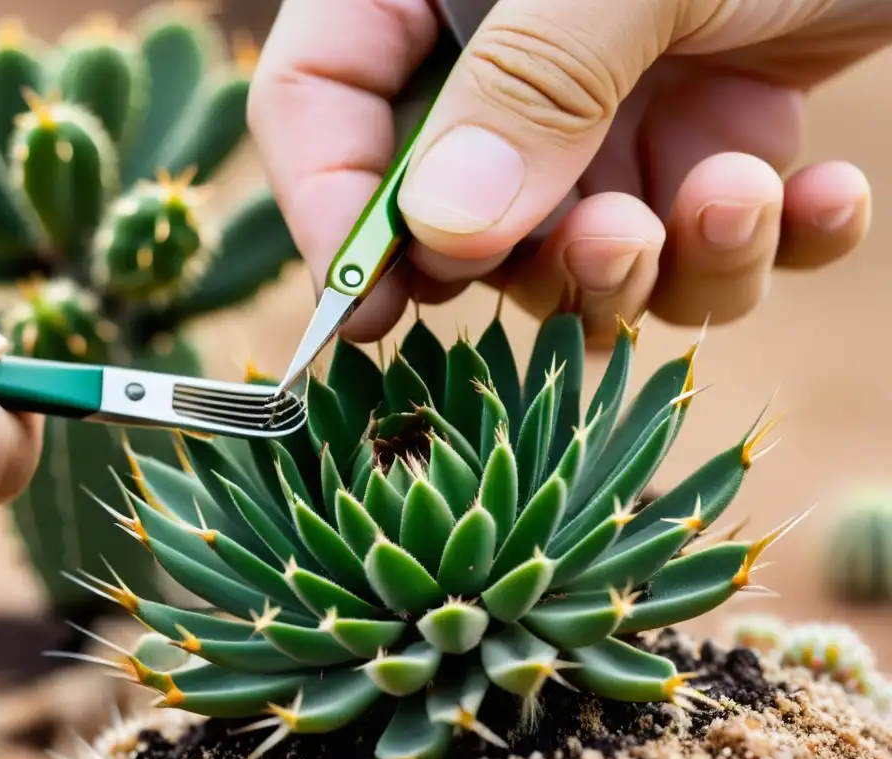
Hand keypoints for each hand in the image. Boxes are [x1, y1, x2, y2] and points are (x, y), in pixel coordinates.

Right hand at [248, 0, 882, 345]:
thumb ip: (530, 88)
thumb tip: (442, 235)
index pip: (323, 100)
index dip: (332, 209)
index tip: (370, 311)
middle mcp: (509, 62)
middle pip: (453, 214)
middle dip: (542, 259)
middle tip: (618, 239)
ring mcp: (607, 111)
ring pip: (577, 255)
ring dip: (659, 263)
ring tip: (735, 195)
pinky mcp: (702, 147)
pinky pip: (696, 249)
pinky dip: (761, 245)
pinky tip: (819, 194)